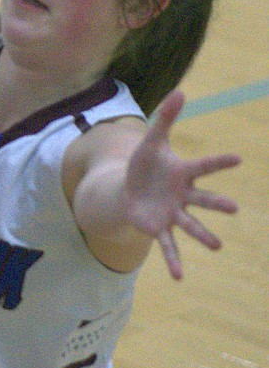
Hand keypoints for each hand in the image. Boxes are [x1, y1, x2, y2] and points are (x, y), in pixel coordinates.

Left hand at [124, 90, 240, 279]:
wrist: (128, 190)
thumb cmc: (145, 165)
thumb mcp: (151, 140)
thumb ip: (165, 117)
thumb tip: (180, 90)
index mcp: (183, 173)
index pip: (204, 166)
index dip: (220, 162)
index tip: (239, 158)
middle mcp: (183, 196)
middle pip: (204, 199)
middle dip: (217, 203)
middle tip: (233, 207)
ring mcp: (173, 214)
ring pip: (191, 225)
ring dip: (204, 235)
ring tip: (218, 247)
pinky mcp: (158, 228)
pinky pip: (167, 245)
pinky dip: (173, 260)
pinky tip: (178, 277)